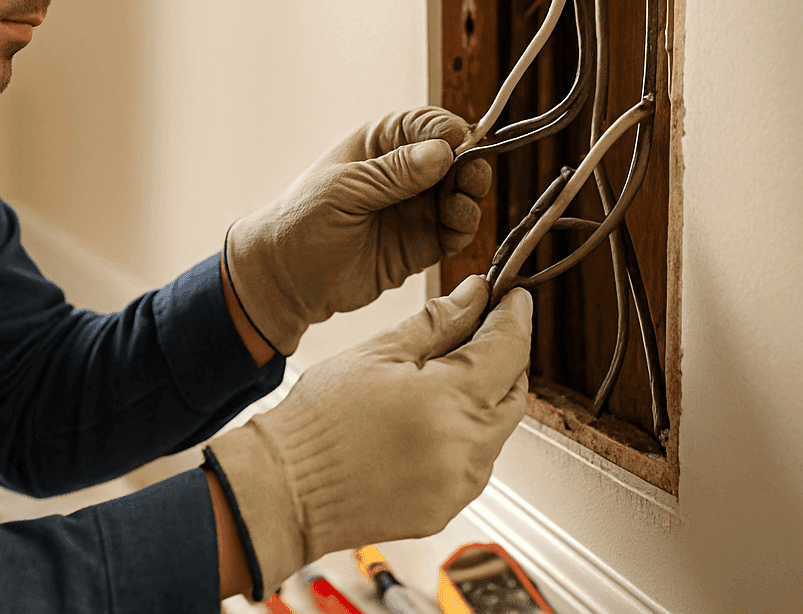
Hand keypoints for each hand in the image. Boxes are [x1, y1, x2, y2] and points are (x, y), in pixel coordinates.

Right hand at [207, 277, 531, 596]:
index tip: (511, 298)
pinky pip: (476, 462)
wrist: (287, 489)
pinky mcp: (447, 507)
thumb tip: (474, 295)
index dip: (514, 316)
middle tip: (483, 329)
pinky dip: (468, 435)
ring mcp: (459, 483)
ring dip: (487, 398)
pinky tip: (432, 420)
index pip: (510, 349)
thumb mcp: (378, 352)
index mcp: (450, 400)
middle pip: (515, 391)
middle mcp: (465, 448)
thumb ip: (437, 322)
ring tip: (447, 377)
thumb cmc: (320, 421)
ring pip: (498, 429)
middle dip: (507, 357)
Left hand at [225, 107, 492, 354]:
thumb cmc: (301, 221)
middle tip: (470, 178)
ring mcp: (414, 208)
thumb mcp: (344, 189)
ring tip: (459, 208)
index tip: (461, 143)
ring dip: (469, 198)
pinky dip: (464, 229)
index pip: (427, 126)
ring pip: (459, 195)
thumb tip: (443, 152)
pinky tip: (456, 230)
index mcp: (379, 144)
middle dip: (469, 165)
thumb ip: (394, 173)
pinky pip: (454, 232)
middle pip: (454, 159)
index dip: (450, 132)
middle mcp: (403, 173)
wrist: (284, 278)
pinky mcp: (421, 244)